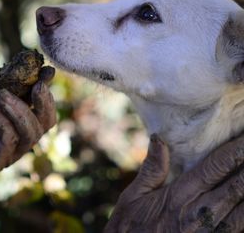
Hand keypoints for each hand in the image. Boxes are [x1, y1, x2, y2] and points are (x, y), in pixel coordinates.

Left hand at [0, 81, 55, 171]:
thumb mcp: (2, 94)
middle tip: (34, 86)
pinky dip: (4, 123)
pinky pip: (9, 142)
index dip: (49, 99)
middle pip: (45, 127)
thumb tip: (49, 70)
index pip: (48, 117)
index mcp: (26, 126)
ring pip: (30, 135)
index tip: (42, 80)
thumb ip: (23, 85)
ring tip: (2, 95)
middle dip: (42, 105)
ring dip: (20, 111)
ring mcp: (12, 153)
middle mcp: (23, 140)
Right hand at [105, 134, 243, 232]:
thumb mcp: (133, 197)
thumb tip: (158, 139)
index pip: (213, 168)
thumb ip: (150, 169)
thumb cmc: (130, 229)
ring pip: (243, 213)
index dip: (233, 152)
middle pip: (236, 188)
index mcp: (179, 197)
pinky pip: (237, 230)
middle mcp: (198, 215)